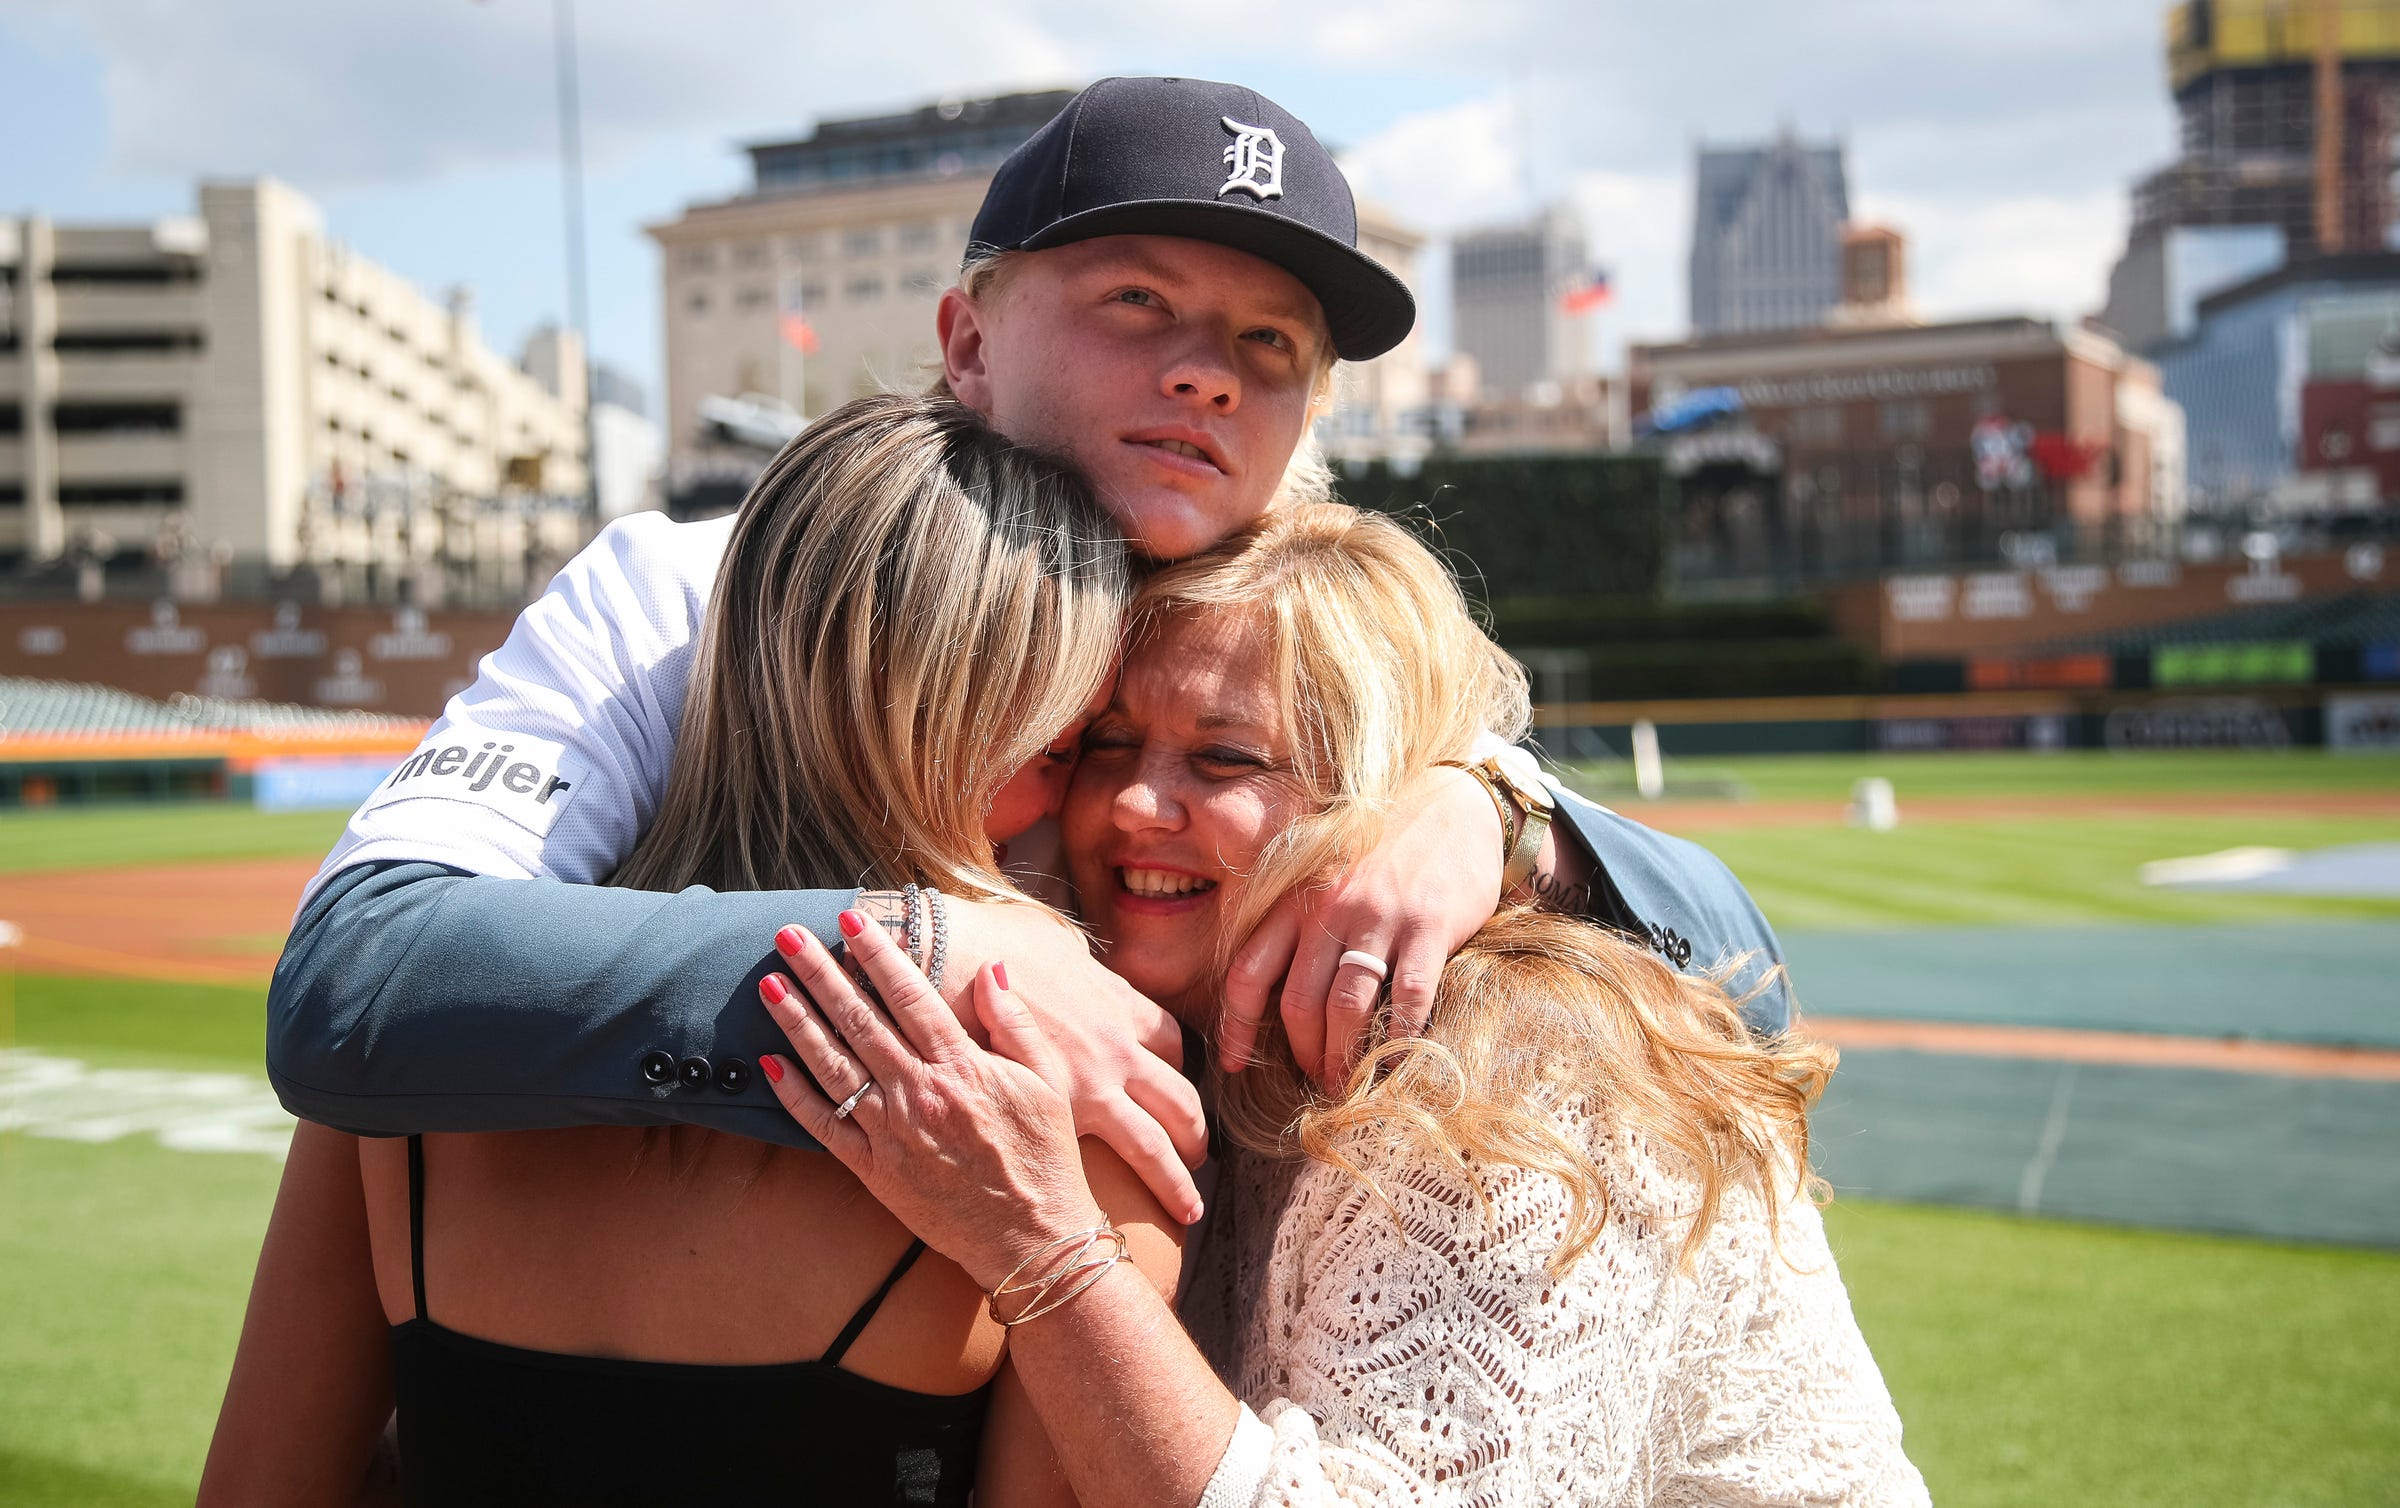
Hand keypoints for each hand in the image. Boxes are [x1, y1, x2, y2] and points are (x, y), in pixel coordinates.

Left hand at [793, 897, 1206, 1223]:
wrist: (1032, 1239)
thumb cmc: (1045, 1157)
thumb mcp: (1048, 1082)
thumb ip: (1016, 1023)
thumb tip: (993, 970)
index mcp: (963, 1068)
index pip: (910, 996)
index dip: (877, 953)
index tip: (850, 920)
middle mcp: (921, 1095)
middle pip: (860, 1022)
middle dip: (821, 974)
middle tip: (788, 935)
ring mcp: (893, 1134)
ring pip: (834, 1067)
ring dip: (798, 1022)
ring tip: (769, 984)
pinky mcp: (875, 1172)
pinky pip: (825, 1127)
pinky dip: (795, 1095)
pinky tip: (770, 1062)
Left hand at [1220, 766, 1501, 1088]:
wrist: (1455, 804)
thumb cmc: (1384, 851)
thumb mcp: (1325, 877)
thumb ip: (1299, 925)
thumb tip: (1279, 997)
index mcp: (1295, 901)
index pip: (1247, 973)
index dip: (1236, 1027)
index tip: (1232, 1064)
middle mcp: (1329, 910)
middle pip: (1298, 1003)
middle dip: (1304, 1053)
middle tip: (1318, 1079)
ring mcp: (1380, 917)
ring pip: (1347, 1006)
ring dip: (1345, 1056)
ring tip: (1350, 1082)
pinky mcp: (1429, 926)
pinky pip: (1409, 996)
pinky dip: (1401, 1039)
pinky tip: (1400, 1061)